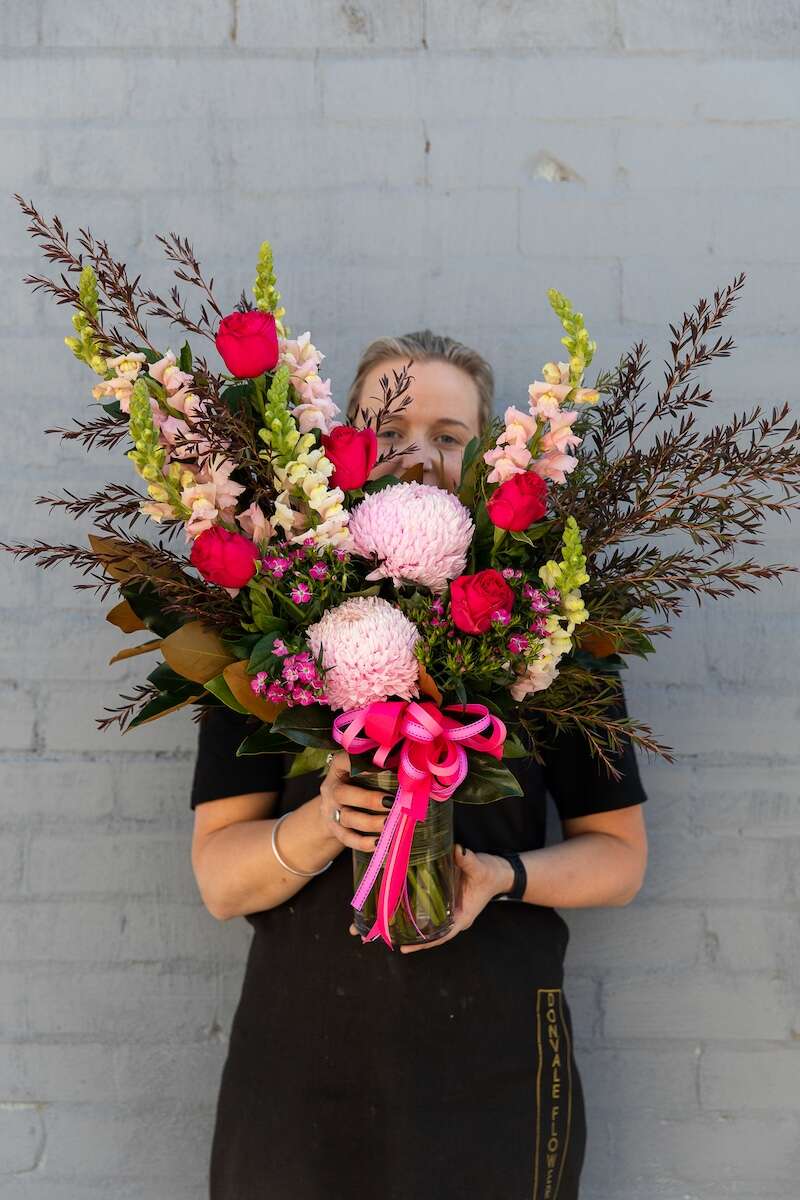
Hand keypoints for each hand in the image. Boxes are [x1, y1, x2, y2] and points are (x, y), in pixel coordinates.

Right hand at [318, 750, 391, 852]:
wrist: (333, 807)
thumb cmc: (356, 783)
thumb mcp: (359, 771)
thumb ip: (377, 768)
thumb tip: (407, 771)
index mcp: (338, 769)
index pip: (341, 761)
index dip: (356, 764)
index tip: (379, 765)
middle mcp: (331, 790)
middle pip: (343, 794)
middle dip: (369, 799)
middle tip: (392, 802)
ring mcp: (331, 811)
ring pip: (348, 818)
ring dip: (371, 822)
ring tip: (390, 824)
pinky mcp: (335, 831)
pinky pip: (348, 838)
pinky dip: (364, 842)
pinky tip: (379, 843)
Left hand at [348, 845, 514, 951]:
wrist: (498, 871)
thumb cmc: (489, 873)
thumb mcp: (480, 867)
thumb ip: (468, 861)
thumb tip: (458, 851)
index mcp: (459, 916)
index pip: (439, 934)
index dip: (422, 943)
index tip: (403, 948)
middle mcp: (447, 915)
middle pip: (419, 932)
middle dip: (392, 934)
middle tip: (364, 936)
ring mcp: (439, 907)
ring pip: (413, 921)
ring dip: (390, 923)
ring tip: (362, 927)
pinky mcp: (435, 895)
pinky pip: (415, 907)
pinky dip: (398, 909)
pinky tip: (381, 909)